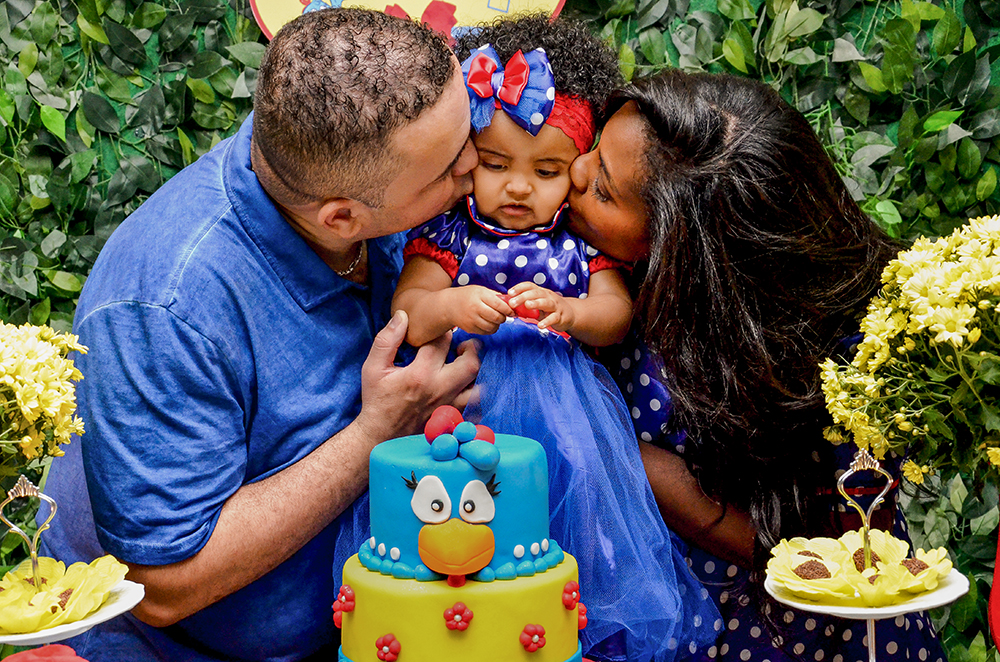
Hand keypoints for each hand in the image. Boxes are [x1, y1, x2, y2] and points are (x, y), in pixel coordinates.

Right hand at [358, 311, 479, 440]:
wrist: (380, 436)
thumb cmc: (377, 400)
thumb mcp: (373, 367)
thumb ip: (387, 340)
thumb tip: (403, 316)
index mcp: (420, 374)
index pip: (442, 342)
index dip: (443, 332)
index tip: (439, 332)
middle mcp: (439, 389)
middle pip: (471, 363)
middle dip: (471, 348)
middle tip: (462, 345)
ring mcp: (449, 406)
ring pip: (477, 385)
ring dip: (474, 372)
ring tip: (464, 365)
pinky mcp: (452, 418)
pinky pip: (474, 404)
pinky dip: (474, 392)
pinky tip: (464, 386)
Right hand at [447, 286, 513, 335]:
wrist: (449, 305)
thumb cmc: (468, 296)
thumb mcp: (481, 290)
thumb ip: (495, 296)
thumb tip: (511, 302)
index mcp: (480, 295)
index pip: (498, 305)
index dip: (508, 310)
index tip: (512, 311)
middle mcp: (475, 307)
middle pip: (496, 317)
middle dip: (503, 318)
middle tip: (504, 316)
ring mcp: (471, 319)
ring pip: (492, 327)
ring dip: (497, 325)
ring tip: (496, 320)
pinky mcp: (469, 328)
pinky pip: (485, 332)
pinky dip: (490, 329)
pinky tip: (489, 324)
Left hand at [506, 282, 574, 332]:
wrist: (570, 314)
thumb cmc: (549, 309)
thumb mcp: (537, 304)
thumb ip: (524, 304)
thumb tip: (507, 305)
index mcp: (540, 292)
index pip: (530, 286)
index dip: (519, 288)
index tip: (509, 293)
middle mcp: (548, 296)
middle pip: (536, 293)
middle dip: (523, 296)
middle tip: (512, 302)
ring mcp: (555, 306)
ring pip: (546, 302)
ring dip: (536, 303)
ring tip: (527, 305)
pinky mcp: (561, 316)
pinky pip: (554, 318)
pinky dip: (547, 321)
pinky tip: (540, 325)